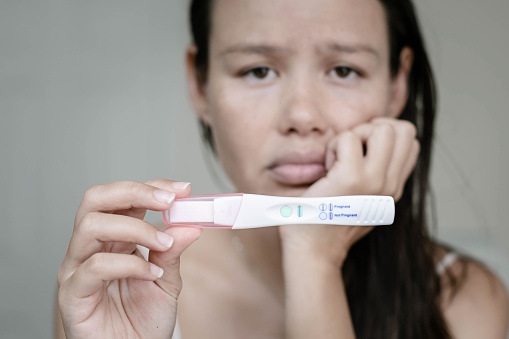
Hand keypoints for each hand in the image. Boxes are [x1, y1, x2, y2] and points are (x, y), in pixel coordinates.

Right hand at [57, 180, 201, 338]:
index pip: (123, 198)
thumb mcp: (166, 280)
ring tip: (164, 244)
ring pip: (91, 226)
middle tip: (169, 201)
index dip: (152, 187)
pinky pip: (94, 267)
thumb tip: (191, 224)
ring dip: (135, 228)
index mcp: (114, 238)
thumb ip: (173, 252)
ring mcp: (77, 268)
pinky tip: (150, 274)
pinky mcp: (72, 294)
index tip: (183, 189)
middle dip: (135, 192)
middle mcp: (91, 247)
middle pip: (96, 199)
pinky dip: (128, 264)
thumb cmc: (143, 320)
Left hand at [279, 118, 419, 265]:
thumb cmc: (328, 223)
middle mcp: (390, 185)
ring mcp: (374, 182)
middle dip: (371, 129)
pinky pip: (348, 137)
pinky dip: (333, 146)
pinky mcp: (351, 179)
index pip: (410, 140)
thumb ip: (377, 175)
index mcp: (394, 188)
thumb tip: (376, 140)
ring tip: (339, 160)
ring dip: (354, 135)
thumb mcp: (364, 201)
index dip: (384, 134)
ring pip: (382, 128)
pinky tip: (326, 170)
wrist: (314, 250)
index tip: (361, 151)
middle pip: (402, 128)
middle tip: (349, 152)